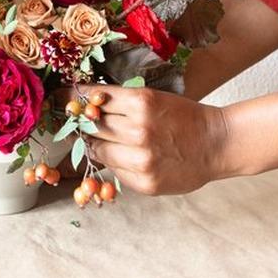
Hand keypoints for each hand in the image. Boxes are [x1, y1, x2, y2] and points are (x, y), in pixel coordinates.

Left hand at [55, 85, 232, 194]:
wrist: (217, 143)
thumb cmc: (184, 116)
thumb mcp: (153, 97)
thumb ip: (120, 102)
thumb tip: (82, 103)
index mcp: (141, 102)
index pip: (92, 98)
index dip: (73, 97)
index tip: (59, 96)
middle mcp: (138, 130)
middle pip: (91, 125)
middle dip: (81, 121)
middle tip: (75, 119)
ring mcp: (141, 159)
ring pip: (98, 149)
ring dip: (95, 143)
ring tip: (100, 139)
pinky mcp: (144, 181)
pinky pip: (113, 170)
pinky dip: (113, 162)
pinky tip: (122, 155)